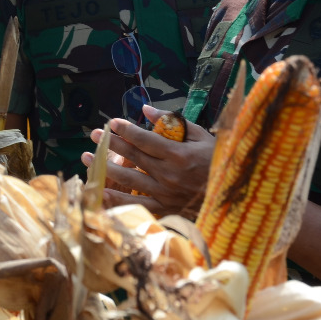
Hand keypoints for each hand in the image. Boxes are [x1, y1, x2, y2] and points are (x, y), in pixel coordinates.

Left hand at [80, 105, 214, 216]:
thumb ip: (173, 122)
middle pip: (133, 157)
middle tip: (94, 135)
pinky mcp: (165, 209)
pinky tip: (99, 190)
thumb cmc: (217, 160)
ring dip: (105, 167)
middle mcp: (169, 175)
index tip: (111, 123)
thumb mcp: (201, 136)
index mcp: (178, 154)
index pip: (145, 139)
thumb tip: (147, 110)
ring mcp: (165, 194)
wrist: (233, 194)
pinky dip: (116, 198)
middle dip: (110, 144)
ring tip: (87, 158)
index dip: (126, 130)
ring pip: (128, 179)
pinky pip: (135, 204)